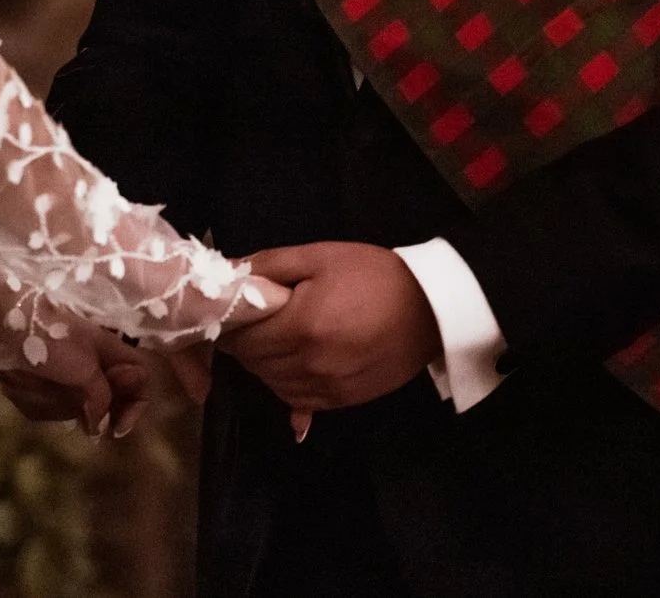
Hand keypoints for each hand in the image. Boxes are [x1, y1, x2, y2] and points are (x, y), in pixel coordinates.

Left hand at [0, 323, 154, 436]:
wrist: (1, 321)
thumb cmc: (49, 340)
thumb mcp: (84, 369)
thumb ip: (103, 397)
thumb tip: (102, 427)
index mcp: (110, 351)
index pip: (140, 383)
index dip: (133, 408)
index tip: (115, 430)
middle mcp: (92, 361)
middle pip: (103, 402)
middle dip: (82, 407)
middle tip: (63, 398)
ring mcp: (65, 371)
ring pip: (71, 407)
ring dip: (52, 402)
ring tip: (33, 381)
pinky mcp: (40, 380)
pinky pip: (45, 406)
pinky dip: (34, 399)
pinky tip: (21, 381)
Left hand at [218, 241, 440, 413]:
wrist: (431, 308)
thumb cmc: (374, 276)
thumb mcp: (319, 256)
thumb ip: (270, 265)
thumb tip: (228, 272)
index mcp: (302, 326)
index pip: (242, 340)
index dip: (230, 327)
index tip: (232, 314)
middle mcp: (311, 364)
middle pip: (255, 365)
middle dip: (245, 346)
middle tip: (253, 325)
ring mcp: (328, 388)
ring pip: (274, 386)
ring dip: (265, 367)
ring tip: (276, 342)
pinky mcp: (344, 401)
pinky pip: (300, 403)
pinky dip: (288, 387)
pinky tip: (293, 370)